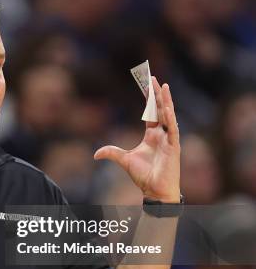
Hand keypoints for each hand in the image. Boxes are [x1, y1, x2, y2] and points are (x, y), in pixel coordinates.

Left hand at [94, 77, 180, 202]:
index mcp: (152, 135)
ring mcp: (169, 139)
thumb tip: (96, 154)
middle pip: (159, 109)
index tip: (147, 84)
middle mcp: (162, 134)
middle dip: (156, 94)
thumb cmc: (144, 176)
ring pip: (168, 115)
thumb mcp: (124, 160)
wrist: (155, 190)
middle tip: (153, 78)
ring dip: (166, 101)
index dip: (148, 99)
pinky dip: (170, 118)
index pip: (150, 113)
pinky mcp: (174, 146)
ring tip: (163, 86)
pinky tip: (168, 107)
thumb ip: (112, 153)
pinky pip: (172, 129)